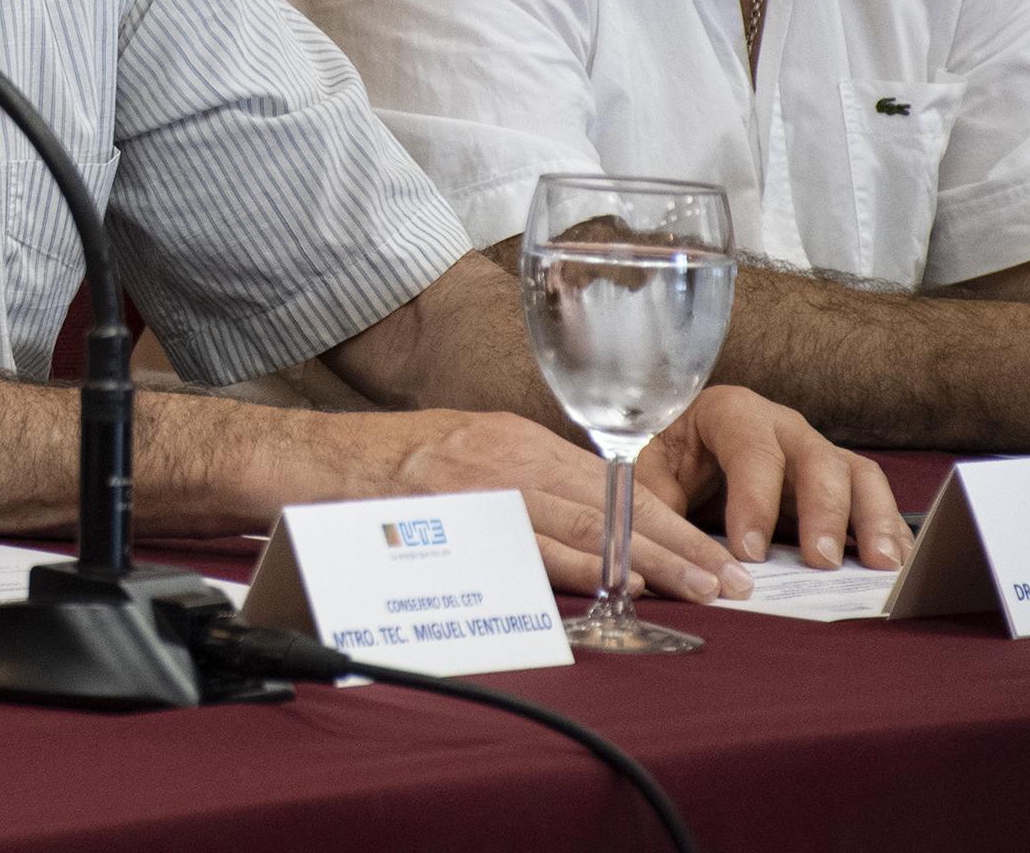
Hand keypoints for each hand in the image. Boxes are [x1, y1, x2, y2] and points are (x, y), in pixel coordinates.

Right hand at [370, 409, 755, 601]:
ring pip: (585, 523)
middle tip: (731, 580)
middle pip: (612, 501)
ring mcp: (479, 485)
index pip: (610, 479)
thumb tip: (566, 527)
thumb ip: (510, 479)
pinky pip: (530, 545)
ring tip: (703, 591)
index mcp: (509, 438)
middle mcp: (504, 455)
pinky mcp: (453, 515)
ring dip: (652, 559)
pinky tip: (620, 585)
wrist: (298, 458)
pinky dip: (581, 566)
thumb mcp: (454, 452)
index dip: (666, 516)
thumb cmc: (369, 465)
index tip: (709, 548)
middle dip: (679, 542)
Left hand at [638, 384, 910, 570]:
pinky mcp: (838, 483)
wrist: (682, 451)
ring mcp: (816, 452)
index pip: (751, 451)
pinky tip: (896, 567)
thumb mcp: (646, 476)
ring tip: (880, 566)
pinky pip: (873, 501)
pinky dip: (888, 532)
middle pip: (817, 458)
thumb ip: (654, 508)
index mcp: (729, 413)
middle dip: (823, 511)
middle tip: (821, 562)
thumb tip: (664, 555)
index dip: (754, 501)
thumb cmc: (665, 459)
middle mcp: (781, 426)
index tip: (749, 551)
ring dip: (873, 521)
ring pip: (858, 476)